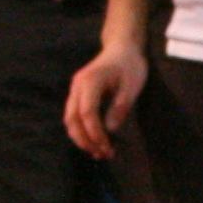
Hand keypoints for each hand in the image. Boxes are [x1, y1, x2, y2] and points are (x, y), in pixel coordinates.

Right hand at [63, 35, 146, 159]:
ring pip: (69, 119)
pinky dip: (81, 131)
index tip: (107, 147)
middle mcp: (78, 86)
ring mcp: (75, 90)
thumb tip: (110, 129)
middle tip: (103, 155)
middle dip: (85, 140)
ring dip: (81, 138)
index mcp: (90, 81)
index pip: (87, 113)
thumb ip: (121, 106)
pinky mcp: (77, 94)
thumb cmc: (130, 65)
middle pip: (72, 119)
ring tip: (99, 152)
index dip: (95, 133)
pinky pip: (73, 116)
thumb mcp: (132, 84)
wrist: (122, 48)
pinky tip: (94, 142)